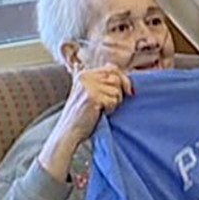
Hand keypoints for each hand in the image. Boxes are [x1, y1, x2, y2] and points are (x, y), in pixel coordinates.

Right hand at [40, 64, 131, 184]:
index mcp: (84, 74)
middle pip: (116, 78)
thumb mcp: (89, 93)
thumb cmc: (82, 116)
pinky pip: (113, 100)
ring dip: (115, 102)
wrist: (70, 131)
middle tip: (110, 104)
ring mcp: (88, 86)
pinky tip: (101, 113)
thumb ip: (101, 82)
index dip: (123, 79)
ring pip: (116, 90)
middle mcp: (85, 77)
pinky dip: (111, 109)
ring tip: (103, 109)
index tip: (129, 91)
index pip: (112, 68)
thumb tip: (124, 78)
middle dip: (119, 93)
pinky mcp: (92, 97)